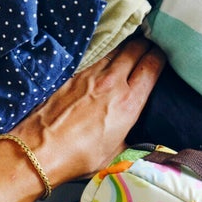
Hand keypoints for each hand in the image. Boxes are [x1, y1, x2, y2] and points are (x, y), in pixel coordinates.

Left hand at [6, 38, 164, 183]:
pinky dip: (102, 54)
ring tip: (128, 49)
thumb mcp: (115, 154)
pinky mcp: (71, 74)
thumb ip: (132, 142)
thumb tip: (140, 143)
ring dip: (124, 47)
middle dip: (145, 45)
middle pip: (135, 48)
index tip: (162, 56)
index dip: (160, 56)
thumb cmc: (77, 157)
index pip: (152, 65)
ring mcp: (89, 74)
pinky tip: (102, 59)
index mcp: (128, 102)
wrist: (40, 151)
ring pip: (114, 48)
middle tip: (148, 45)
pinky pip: (93, 56)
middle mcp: (112, 82)